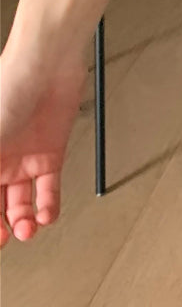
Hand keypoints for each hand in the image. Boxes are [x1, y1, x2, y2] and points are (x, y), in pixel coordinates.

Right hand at [0, 43, 88, 245]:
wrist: (47, 67)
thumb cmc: (7, 89)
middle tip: (5, 239)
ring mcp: (24, 159)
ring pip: (21, 202)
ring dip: (24, 221)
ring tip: (27, 230)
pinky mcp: (51, 154)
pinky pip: (49, 189)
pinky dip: (48, 207)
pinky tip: (46, 216)